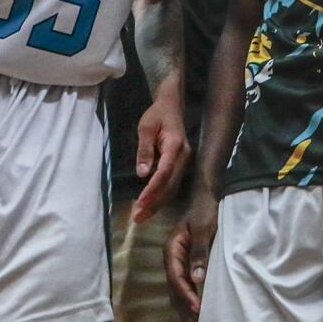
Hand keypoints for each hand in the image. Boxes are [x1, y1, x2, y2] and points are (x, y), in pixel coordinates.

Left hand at [132, 98, 190, 222]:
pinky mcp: (181, 165)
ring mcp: (184, 162)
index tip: (140, 202)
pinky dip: (161, 196)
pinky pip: (172, 184)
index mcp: (175, 146)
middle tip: (137, 217)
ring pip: (172, 187)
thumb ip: (144, 150)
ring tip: (141, 216)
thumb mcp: (146, 127)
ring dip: (157, 203)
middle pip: (170, 185)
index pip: (164, 172)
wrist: (172, 104)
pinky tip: (150, 205)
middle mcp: (184, 157)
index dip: (152, 189)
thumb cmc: (157, 114)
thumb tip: (142, 174)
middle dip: (154, 203)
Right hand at [167, 189, 218, 321]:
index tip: (198, 308)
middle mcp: (170, 259)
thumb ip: (199, 252)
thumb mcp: (204, 229)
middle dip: (185, 309)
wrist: (207, 197)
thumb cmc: (205, 210)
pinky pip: (184, 287)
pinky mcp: (185, 265)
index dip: (186, 295)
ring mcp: (176, 263)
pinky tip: (197, 314)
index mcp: (171, 249)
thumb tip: (196, 279)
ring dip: (186, 309)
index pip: (176, 277)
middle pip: (174, 289)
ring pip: (178, 291)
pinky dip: (189, 301)